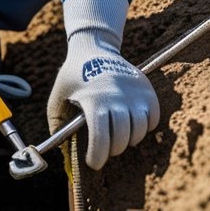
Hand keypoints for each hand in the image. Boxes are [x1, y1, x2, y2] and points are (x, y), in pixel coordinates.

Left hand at [47, 0, 158, 169]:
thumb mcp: (57, 97)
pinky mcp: (146, 88)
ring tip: (119, 138)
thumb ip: (56, 125)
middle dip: (113, 150)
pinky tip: (133, 125)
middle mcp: (117, 97)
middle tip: (106, 149)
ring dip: (129, 140)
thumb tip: (63, 151)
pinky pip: (153, 118)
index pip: (101, 138)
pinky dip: (145, 127)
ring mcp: (134, 92)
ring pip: (140, 130)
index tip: (94, 164)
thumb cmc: (72, 77)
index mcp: (93, 100)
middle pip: (122, 138)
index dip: (98, 156)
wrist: (94, 47)